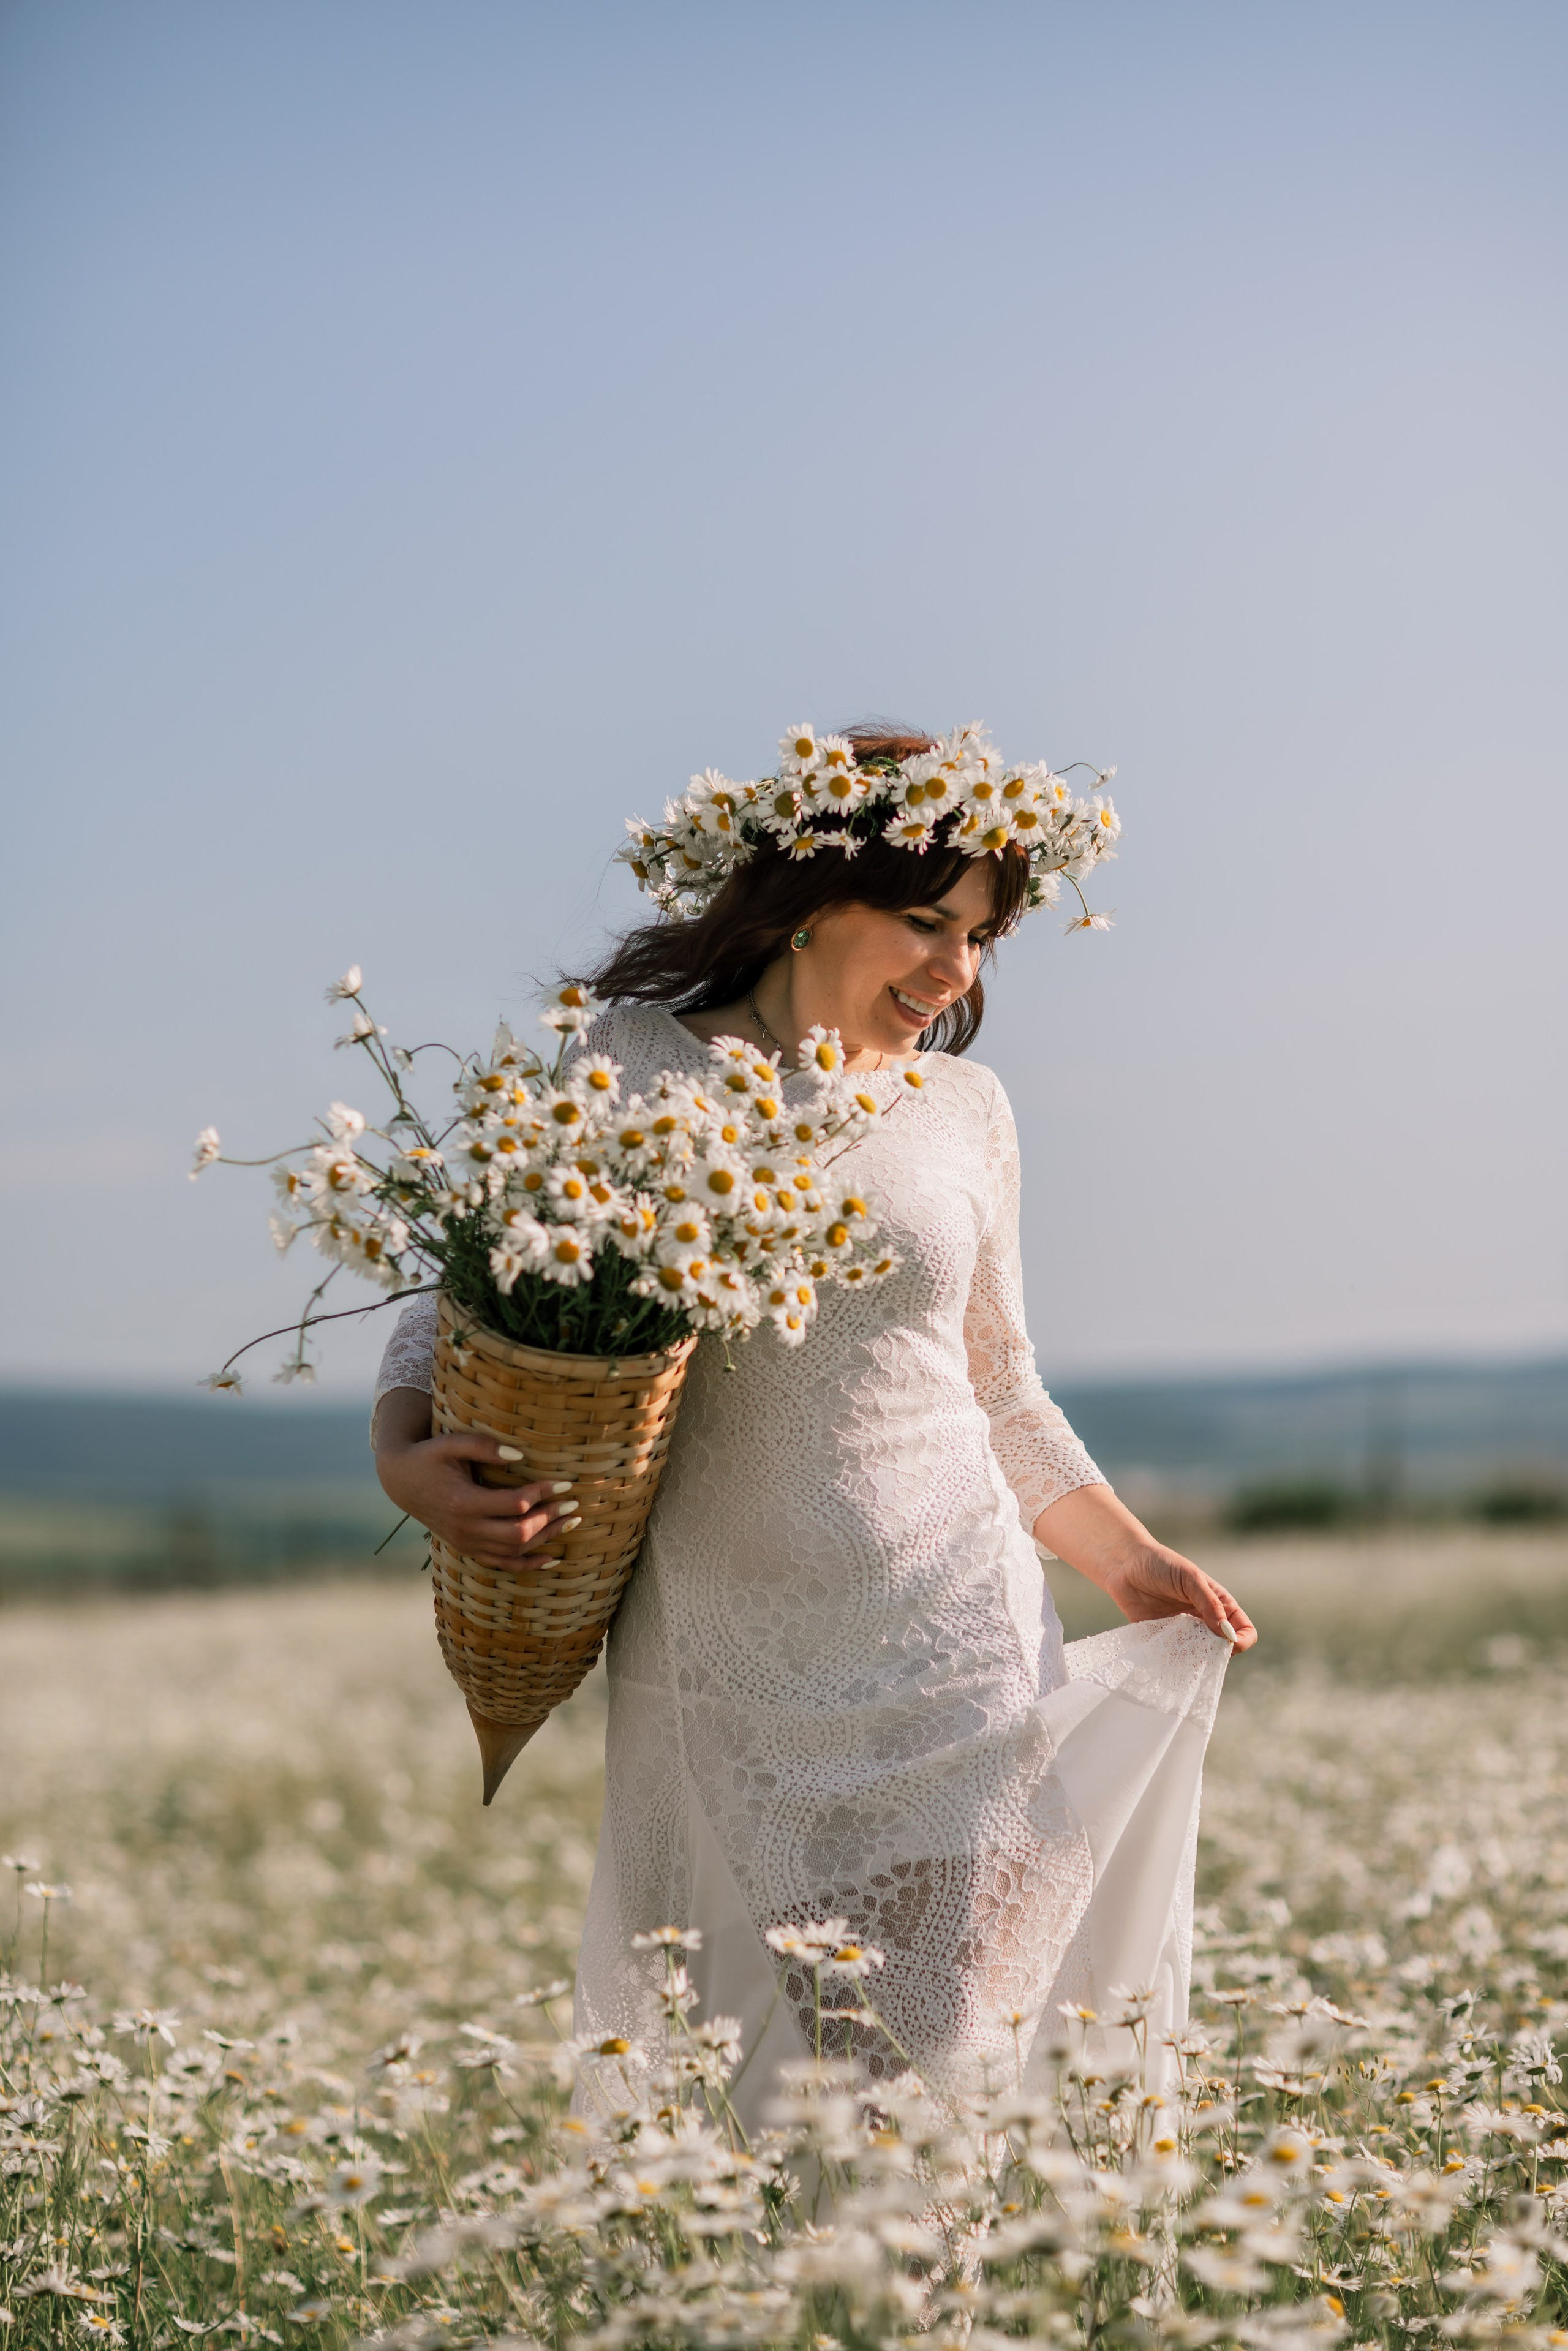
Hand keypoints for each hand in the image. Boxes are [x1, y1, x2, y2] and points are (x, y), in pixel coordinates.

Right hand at [374, 1386, 578, 1568]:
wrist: (401, 1481)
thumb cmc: (430, 1456)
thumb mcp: (452, 1443)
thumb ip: (484, 1446)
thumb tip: (520, 1455)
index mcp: (463, 1502)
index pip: (513, 1505)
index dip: (542, 1494)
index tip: (564, 1482)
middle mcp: (466, 1529)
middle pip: (518, 1533)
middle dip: (550, 1519)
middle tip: (573, 1503)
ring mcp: (467, 1543)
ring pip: (514, 1550)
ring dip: (546, 1537)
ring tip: (572, 1521)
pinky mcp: (468, 1548)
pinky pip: (503, 1564)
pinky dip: (529, 1564)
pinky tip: (553, 1558)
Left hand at [1100, 1544, 1256, 1650]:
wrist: (1124, 1564)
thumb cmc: (1160, 1564)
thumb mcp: (1190, 1578)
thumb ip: (1210, 1604)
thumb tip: (1227, 1634)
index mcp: (1218, 1604)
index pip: (1243, 1629)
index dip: (1241, 1640)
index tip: (1227, 1642)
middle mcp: (1204, 1621)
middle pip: (1222, 1649)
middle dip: (1216, 1654)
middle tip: (1199, 1648)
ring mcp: (1183, 1632)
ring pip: (1199, 1657)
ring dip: (1194, 1660)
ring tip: (1180, 1651)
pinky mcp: (1162, 1639)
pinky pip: (1174, 1658)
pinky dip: (1173, 1662)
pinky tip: (1165, 1654)